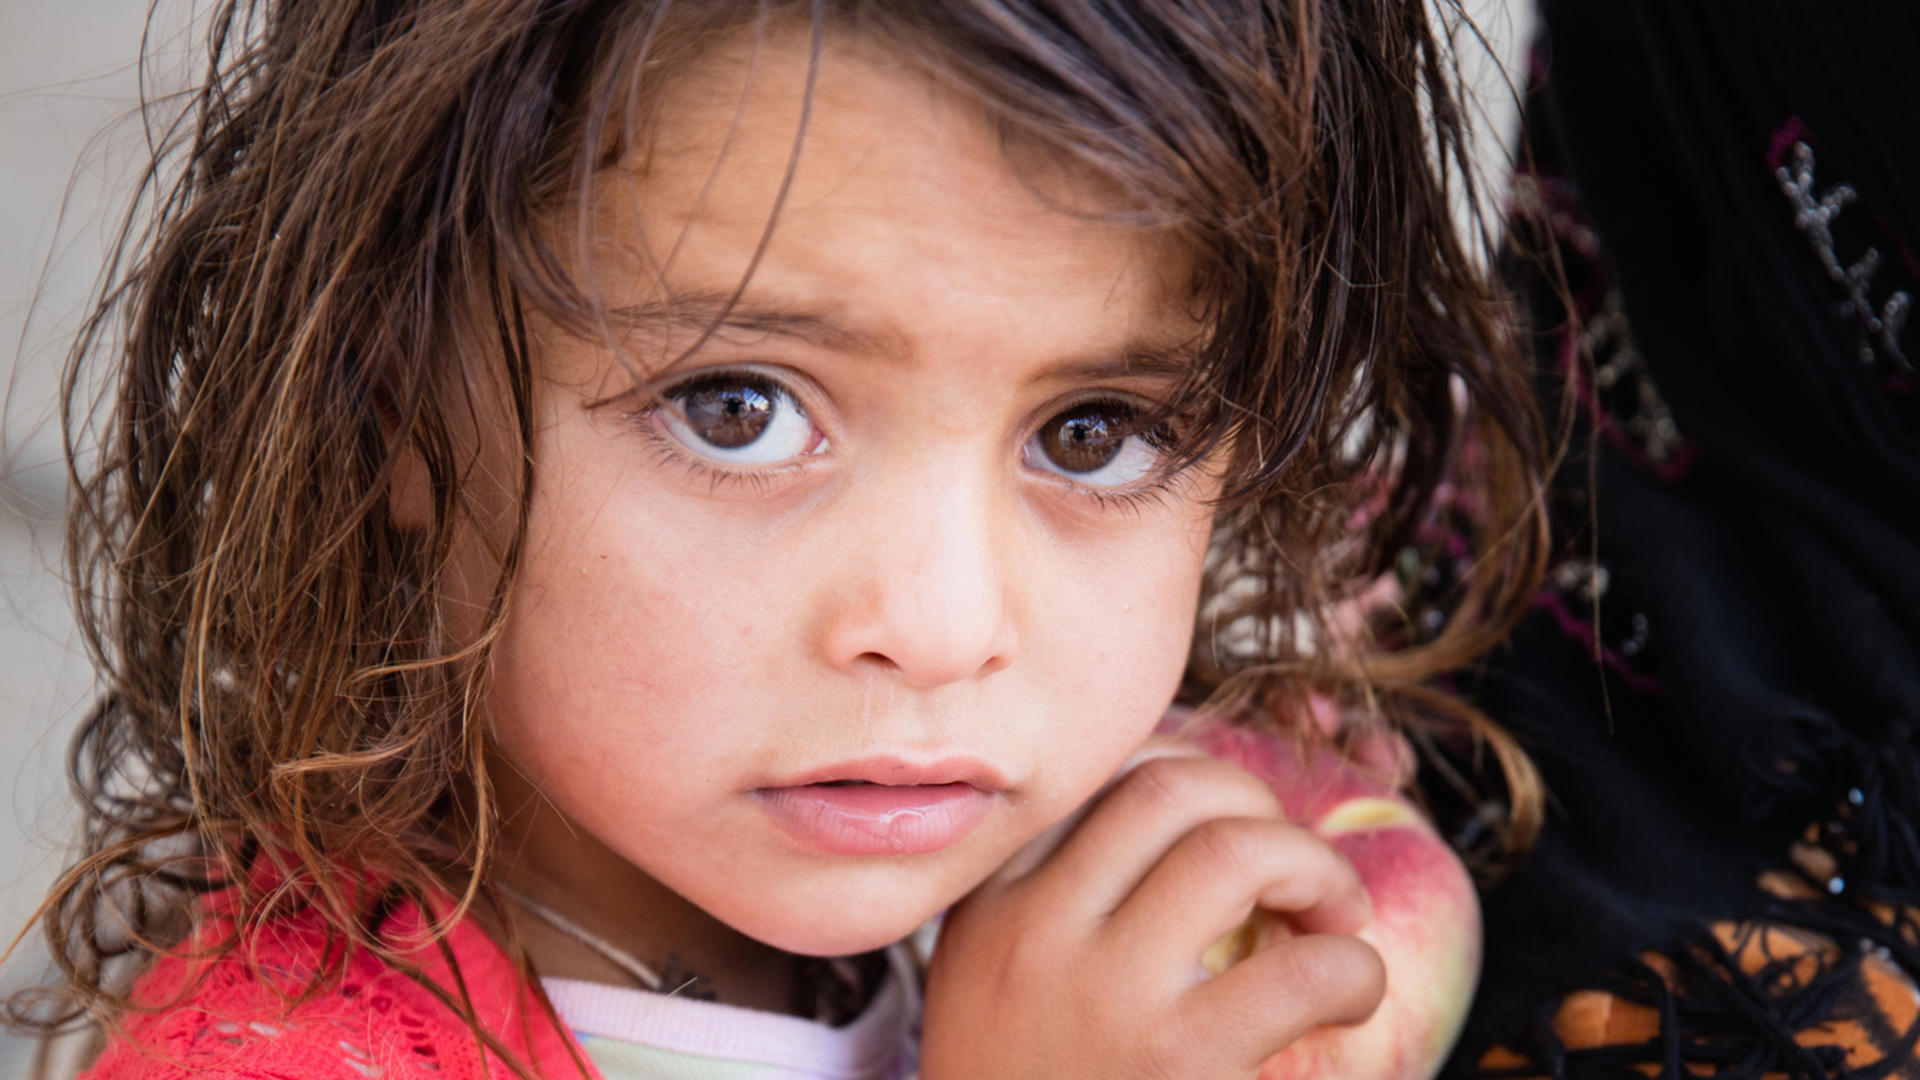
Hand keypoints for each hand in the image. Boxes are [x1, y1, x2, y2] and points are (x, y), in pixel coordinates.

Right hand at [921, 750, 1386, 1078]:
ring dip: (1313, 866)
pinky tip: (1346, 995)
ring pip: (1235, 848)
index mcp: (989, 904)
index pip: (1103, 779)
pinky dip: (1351, 967)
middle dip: (1258, 807)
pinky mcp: (1176, 1063)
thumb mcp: (993, 986)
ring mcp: (1102, 994)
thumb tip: (1192, 825)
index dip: (1191, 786)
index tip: (1226, 828)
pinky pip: (1300, 969)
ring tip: (1333, 919)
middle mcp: (1033, 930)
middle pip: (1172, 788)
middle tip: (1293, 873)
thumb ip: (1055, 904)